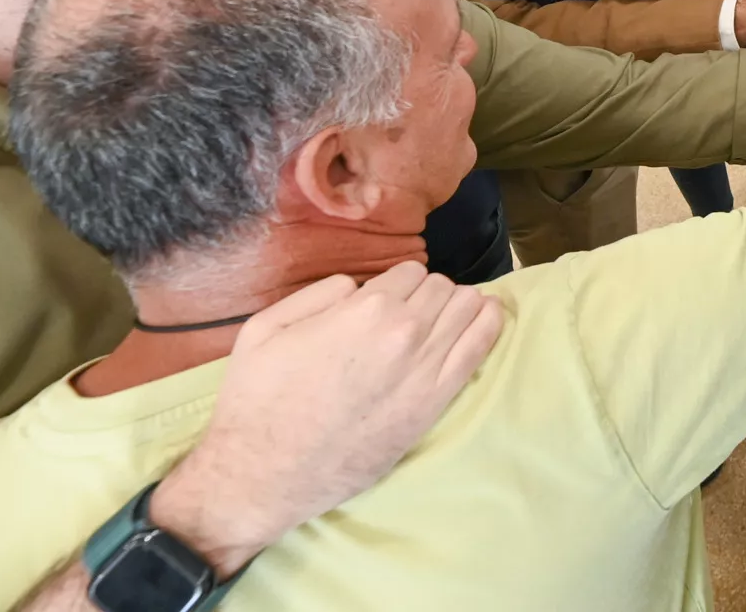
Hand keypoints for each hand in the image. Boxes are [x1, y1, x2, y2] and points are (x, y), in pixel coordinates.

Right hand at [146, 263, 502, 576]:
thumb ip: (318, 294)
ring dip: (458, 306)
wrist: (264, 474)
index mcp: (364, 309)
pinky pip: (480, 347)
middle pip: (441, 288)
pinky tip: (487, 317)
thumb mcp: (265, 328)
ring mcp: (425, 368)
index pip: (409, 272)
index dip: (397, 285)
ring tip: (445, 318)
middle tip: (409, 317)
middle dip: (426, 295)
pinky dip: (488, 324)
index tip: (386, 303)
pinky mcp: (435, 402)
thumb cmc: (257, 401)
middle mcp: (403, 332)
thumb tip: (358, 285)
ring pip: (467, 308)